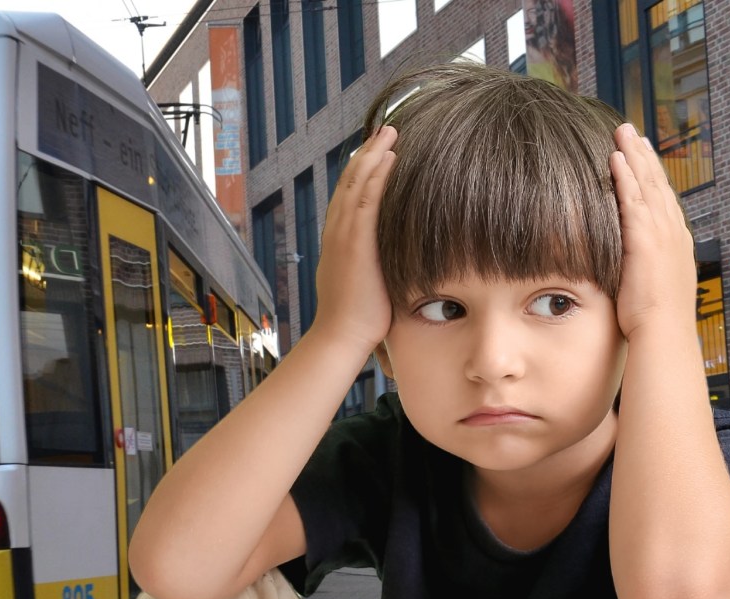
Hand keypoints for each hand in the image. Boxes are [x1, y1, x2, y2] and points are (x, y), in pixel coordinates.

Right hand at [311, 124, 397, 351]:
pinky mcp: (356, 242)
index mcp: (338, 241)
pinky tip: (389, 159)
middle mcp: (336, 232)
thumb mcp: (365, 284)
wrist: (341, 335)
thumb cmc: (357, 319)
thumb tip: (393, 263)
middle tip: (385, 131)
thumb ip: (376, 265)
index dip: (362, 172)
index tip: (377, 154)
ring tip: (389, 134)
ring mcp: (343, 235)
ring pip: (356, 184)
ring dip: (373, 156)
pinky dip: (377, 176)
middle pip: (349, 182)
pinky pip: (366, 200)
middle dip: (367, 155)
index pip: (348, 197)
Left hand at [610, 123, 696, 340]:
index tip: (640, 154)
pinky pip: (633, 200)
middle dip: (643, 156)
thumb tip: (627, 265)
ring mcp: (661, 233)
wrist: (663, 332)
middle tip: (631, 131)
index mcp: (674, 242)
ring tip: (622, 133)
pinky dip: (625, 178)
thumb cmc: (653, 319)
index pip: (662, 200)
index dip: (651, 175)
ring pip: (646, 185)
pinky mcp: (645, 239)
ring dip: (634, 157)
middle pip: (657, 184)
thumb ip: (640, 267)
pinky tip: (615, 159)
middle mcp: (672, 232)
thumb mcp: (649, 284)